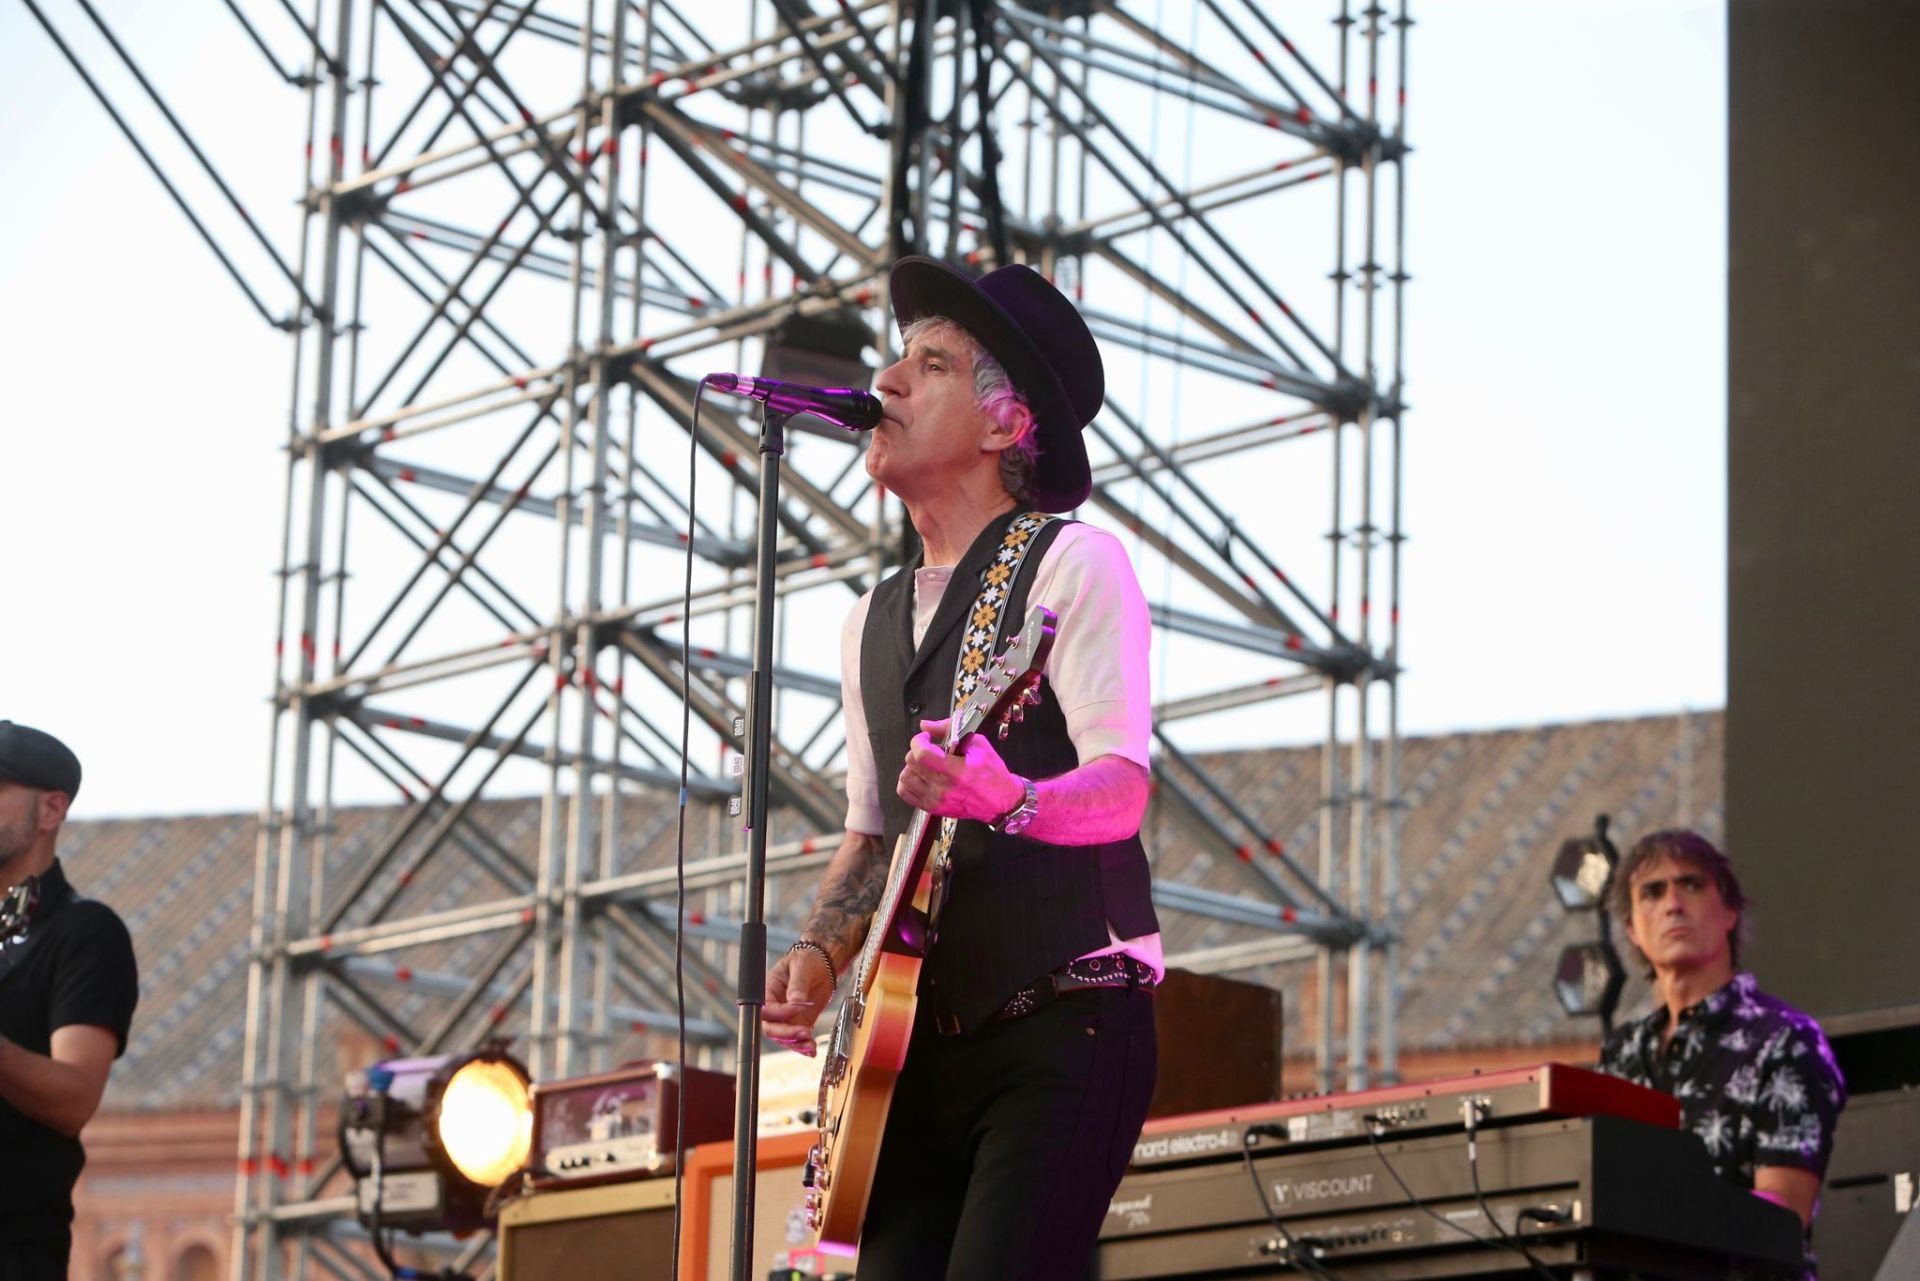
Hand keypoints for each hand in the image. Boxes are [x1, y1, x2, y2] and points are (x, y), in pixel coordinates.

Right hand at [762, 947, 834, 1055]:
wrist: (821, 965)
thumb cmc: (806, 960)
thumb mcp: (801, 966)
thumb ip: (798, 984)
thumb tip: (796, 1002)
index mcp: (768, 991)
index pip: (767, 1009)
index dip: (781, 1012)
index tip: (800, 1006)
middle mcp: (774, 1007)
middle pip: (771, 1028)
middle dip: (786, 1034)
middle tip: (803, 1033)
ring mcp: (786, 1018)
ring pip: (784, 1038)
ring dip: (796, 1044)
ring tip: (810, 1045)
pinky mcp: (800, 1023)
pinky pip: (798, 1039)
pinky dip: (804, 1046)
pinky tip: (812, 1049)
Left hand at [896, 716, 1025, 822]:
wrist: (1001, 801)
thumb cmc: (992, 773)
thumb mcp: (978, 745)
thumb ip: (950, 731)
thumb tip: (926, 725)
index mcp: (958, 771)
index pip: (922, 754)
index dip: (919, 741)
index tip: (926, 738)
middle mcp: (945, 788)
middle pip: (912, 763)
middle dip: (917, 750)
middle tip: (929, 749)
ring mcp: (937, 801)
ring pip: (905, 778)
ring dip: (912, 766)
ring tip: (925, 764)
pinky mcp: (933, 808)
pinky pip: (906, 793)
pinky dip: (909, 782)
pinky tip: (921, 776)